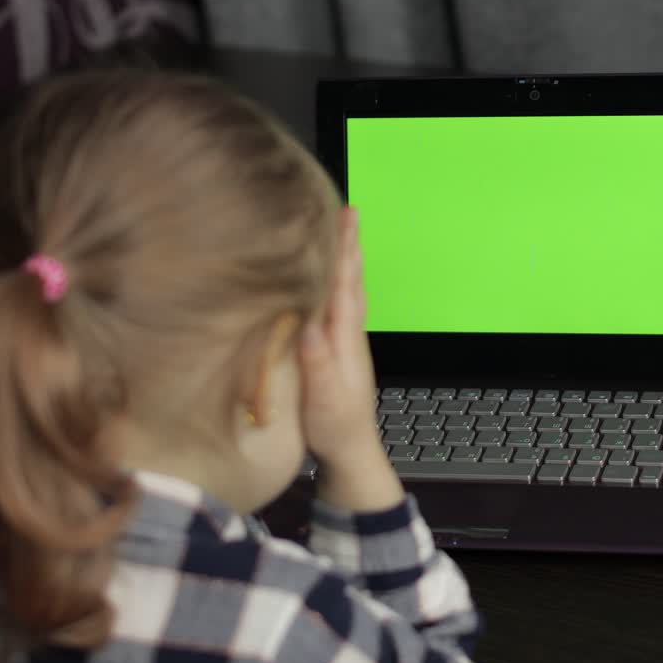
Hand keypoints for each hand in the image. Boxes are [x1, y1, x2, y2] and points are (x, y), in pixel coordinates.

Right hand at [298, 209, 402, 509]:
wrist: (351, 452)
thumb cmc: (333, 427)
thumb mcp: (322, 398)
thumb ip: (317, 362)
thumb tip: (311, 325)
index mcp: (344, 339)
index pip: (345, 285)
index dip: (343, 250)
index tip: (345, 217)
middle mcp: (349, 334)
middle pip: (351, 280)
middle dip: (348, 245)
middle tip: (347, 209)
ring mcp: (346, 342)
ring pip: (347, 291)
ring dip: (345, 261)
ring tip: (341, 233)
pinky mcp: (338, 350)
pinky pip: (339, 306)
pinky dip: (337, 283)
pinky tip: (330, 281)